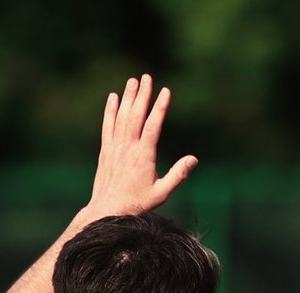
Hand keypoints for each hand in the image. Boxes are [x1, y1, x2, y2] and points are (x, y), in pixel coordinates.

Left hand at [86, 74, 197, 217]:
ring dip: (128, 97)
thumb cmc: (138, 203)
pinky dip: (110, 110)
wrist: (108, 210)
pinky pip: (107, 125)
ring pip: (121, 116)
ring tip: (133, 81)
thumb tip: (194, 159)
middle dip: (142, 95)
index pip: (153, 126)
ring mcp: (115, 147)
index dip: (160, 107)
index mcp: (144, 157)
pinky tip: (114, 97)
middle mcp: (128, 148)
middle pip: (136, 115)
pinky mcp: (105, 150)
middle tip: (147, 77)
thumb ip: (178, 175)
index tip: (165, 92)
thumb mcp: (162, 193)